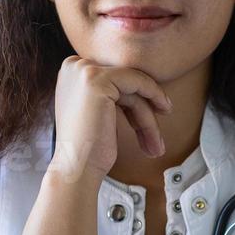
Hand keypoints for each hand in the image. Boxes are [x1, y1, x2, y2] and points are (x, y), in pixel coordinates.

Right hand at [49, 55, 172, 181]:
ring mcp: (83, 70)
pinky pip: (137, 81)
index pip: (113, 80)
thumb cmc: (89, 148)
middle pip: (123, 83)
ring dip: (148, 115)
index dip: (134, 99)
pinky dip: (154, 95)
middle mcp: (73, 66)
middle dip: (143, 110)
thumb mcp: (97, 111)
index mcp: (70, 71)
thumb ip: (111, 93)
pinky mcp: (96, 79)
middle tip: (157, 139)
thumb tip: (143, 83)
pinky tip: (164, 110)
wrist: (77, 169)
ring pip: (132, 85)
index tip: (151, 118)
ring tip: (157, 145)